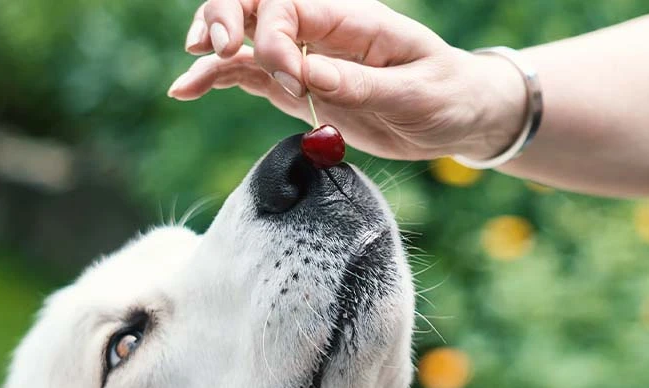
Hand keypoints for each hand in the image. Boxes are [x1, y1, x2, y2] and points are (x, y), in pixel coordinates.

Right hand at [167, 0, 525, 160]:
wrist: (460, 116)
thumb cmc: (448, 95)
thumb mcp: (416, 93)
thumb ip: (361, 85)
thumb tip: (307, 77)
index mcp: (354, 19)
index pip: (291, 8)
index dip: (277, 39)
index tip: (295, 81)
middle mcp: (323, 32)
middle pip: (257, 7)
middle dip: (226, 20)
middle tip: (217, 49)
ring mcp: (309, 60)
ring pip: (246, 41)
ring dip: (213, 52)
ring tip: (189, 76)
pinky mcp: (303, 89)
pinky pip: (253, 78)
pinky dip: (220, 80)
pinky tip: (189, 89)